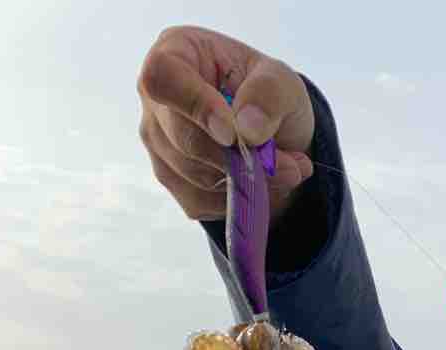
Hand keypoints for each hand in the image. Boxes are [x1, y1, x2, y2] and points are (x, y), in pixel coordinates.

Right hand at [138, 26, 314, 220]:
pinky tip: (259, 182)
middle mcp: (157, 100)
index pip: (163, 77)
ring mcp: (159, 142)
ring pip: (193, 175)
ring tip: (286, 170)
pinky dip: (236, 199)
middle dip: (238, 158)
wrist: (274, 136)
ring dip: (246, 181)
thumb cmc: (269, 95)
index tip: (233, 133)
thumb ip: (269, 94)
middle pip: (182, 137)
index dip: (196, 106)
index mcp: (176, 52)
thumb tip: (248, 128)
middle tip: (289, 164)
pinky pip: (199, 200)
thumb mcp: (283, 81)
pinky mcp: (171, 179)